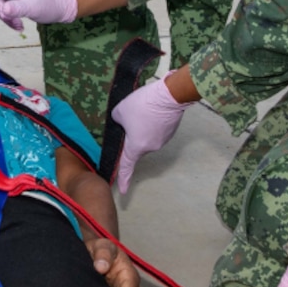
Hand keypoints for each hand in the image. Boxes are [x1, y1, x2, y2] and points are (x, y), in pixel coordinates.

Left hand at [110, 78, 188, 194]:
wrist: (170, 95)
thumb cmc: (143, 104)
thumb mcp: (120, 111)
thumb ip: (116, 121)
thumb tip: (122, 123)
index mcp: (136, 147)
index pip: (127, 166)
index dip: (123, 178)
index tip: (122, 191)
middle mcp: (151, 147)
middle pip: (137, 145)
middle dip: (132, 133)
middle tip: (130, 116)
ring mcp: (162, 140)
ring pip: (147, 136)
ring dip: (143, 126)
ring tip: (143, 109)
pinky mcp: (170, 131)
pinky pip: (156, 129)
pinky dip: (152, 122)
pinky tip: (153, 109)